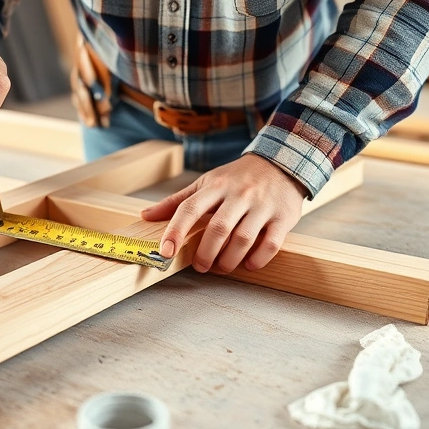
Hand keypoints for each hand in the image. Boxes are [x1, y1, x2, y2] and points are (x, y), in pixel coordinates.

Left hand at [141, 154, 306, 273]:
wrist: (282, 162)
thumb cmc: (238, 177)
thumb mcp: (207, 183)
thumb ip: (177, 201)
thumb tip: (145, 216)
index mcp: (216, 186)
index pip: (189, 208)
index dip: (175, 232)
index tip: (165, 252)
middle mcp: (239, 194)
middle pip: (218, 228)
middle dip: (205, 253)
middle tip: (200, 266)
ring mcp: (262, 206)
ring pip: (243, 239)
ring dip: (229, 260)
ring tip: (222, 267)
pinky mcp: (283, 217)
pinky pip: (271, 244)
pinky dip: (257, 260)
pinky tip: (248, 264)